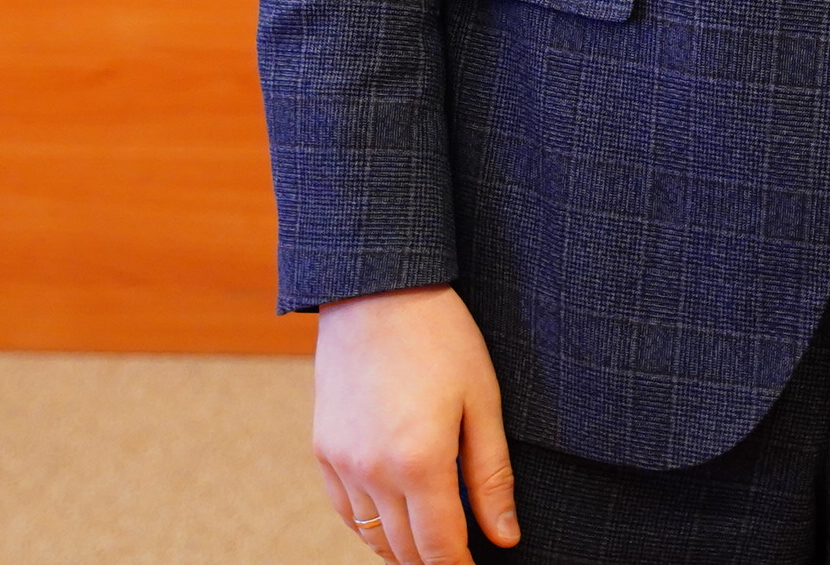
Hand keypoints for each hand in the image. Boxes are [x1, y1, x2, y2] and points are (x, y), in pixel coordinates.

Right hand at [311, 285, 520, 558]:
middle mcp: (373, 472)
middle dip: (434, 561)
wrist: (377, 291)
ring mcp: (342, 463)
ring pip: (372, 536)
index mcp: (420, 462)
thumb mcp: (482, 402)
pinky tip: (395, 517)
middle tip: (461, 552)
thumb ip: (491, 477)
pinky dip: (371, 526)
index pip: (441, 548)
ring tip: (433, 540)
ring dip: (403, 548)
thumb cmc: (441, 338)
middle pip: (404, 550)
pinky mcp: (323, 449)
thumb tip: (505, 537)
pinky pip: (346, 511)